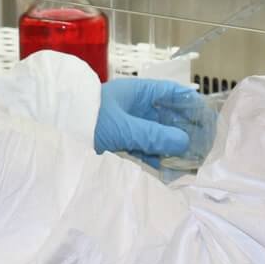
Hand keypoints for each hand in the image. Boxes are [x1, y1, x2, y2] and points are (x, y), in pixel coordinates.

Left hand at [94, 78, 213, 161]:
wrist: (58, 132)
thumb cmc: (90, 120)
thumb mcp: (125, 128)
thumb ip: (155, 136)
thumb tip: (185, 142)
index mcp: (137, 93)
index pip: (170, 93)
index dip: (189, 102)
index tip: (206, 116)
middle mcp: (135, 107)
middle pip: (166, 117)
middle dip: (184, 131)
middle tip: (203, 145)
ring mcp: (128, 125)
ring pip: (157, 135)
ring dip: (171, 148)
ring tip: (191, 162)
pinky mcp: (121, 143)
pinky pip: (144, 150)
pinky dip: (156, 159)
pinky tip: (169, 171)